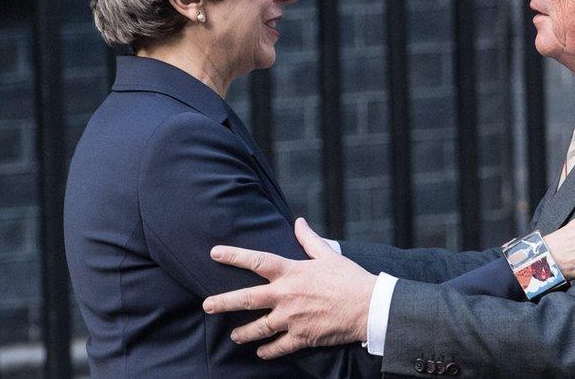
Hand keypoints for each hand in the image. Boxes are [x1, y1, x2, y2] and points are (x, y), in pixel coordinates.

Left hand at [202, 218, 377, 358]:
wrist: (368, 306)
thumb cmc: (349, 278)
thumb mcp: (329, 255)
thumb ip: (309, 239)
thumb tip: (298, 221)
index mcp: (292, 272)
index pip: (257, 261)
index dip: (234, 256)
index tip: (214, 253)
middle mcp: (287, 295)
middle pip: (247, 299)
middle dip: (223, 302)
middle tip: (207, 305)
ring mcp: (292, 318)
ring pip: (259, 328)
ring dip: (243, 333)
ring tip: (234, 335)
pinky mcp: (301, 336)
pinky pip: (279, 347)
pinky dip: (268, 351)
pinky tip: (260, 353)